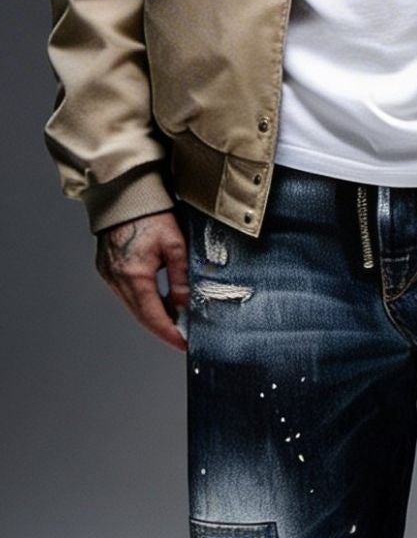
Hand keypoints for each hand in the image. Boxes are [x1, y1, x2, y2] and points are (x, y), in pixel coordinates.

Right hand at [95, 209, 189, 352]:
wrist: (124, 193)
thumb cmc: (150, 213)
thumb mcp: (174, 244)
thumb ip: (181, 277)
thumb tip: (187, 305)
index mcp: (132, 273)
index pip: (152, 315)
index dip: (169, 333)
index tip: (184, 344)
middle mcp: (116, 278)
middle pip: (141, 315)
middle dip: (163, 328)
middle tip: (183, 337)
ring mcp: (108, 275)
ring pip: (134, 306)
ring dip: (154, 315)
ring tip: (177, 321)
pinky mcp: (107, 269)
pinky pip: (127, 294)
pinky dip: (144, 301)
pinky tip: (160, 301)